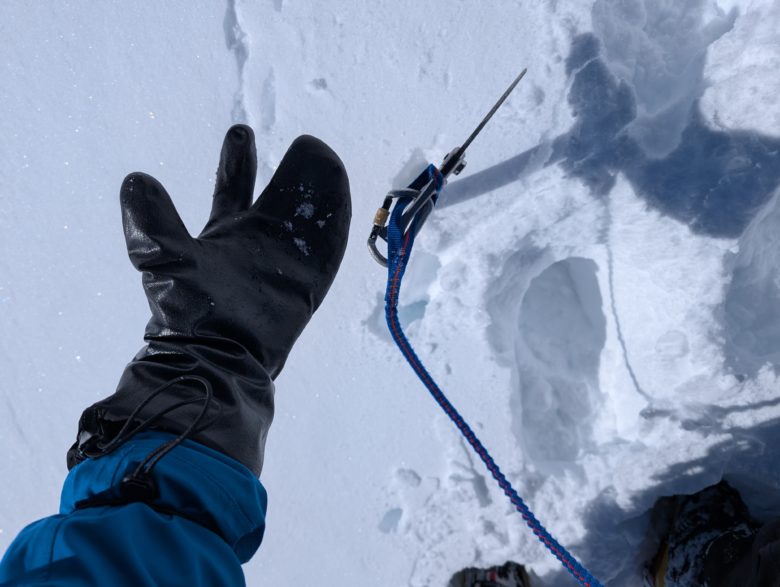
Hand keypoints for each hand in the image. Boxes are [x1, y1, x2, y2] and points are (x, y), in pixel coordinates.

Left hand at [68, 125, 350, 475]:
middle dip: (289, 171)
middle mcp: (256, 244)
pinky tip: (340, 192)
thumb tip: (135, 179)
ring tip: (324, 160)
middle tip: (304, 144)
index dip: (237, 160)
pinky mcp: (310, 281)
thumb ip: (150, 222)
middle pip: (279, 198)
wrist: (220, 357)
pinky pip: (328, 244)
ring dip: (316, 190)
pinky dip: (335, 218)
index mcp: (222, 234)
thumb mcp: (162, 258)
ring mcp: (286, 262)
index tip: (241, 131)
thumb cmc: (189, 311)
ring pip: (307, 217)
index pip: (232, 188)